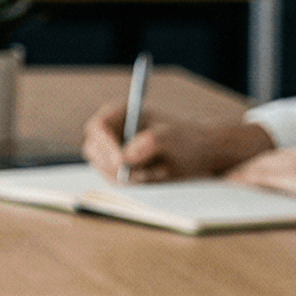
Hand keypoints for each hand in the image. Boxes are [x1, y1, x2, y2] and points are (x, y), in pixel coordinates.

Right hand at [79, 102, 274, 183]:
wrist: (201, 155)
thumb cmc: (187, 141)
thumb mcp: (171, 138)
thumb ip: (147, 145)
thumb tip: (125, 159)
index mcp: (119, 113)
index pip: (98, 128)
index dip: (105, 145)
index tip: (121, 161)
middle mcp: (110, 131)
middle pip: (94, 150)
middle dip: (115, 164)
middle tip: (140, 174)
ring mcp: (111, 151)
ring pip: (104, 169)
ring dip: (128, 175)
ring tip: (158, 170)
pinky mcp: (117, 169)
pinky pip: (114, 181)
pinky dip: (133, 182)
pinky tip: (155, 175)